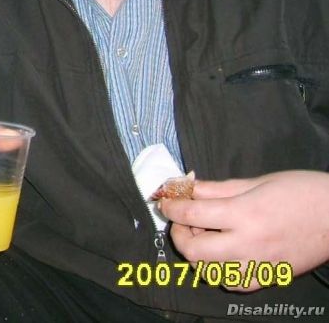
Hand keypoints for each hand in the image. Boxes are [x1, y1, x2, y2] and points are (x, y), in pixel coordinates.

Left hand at [159, 170, 328, 290]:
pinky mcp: (267, 279)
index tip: (163, 199)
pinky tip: (222, 250)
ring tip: (202, 232)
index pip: (191, 215)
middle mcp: (247, 245)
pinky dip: (217, 267)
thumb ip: (217, 188)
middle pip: (192, 251)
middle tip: (180, 219)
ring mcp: (257, 267)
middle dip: (177, 233)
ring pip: (208, 271)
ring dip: (196, 251)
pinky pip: (230, 281)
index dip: (170, 206)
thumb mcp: (255, 181)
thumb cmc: (298, 190)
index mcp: (243, 214)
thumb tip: (187, 187)